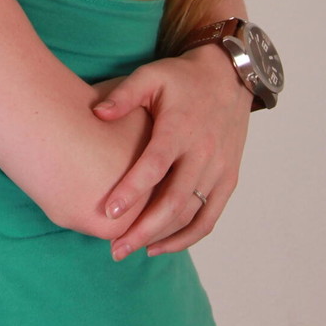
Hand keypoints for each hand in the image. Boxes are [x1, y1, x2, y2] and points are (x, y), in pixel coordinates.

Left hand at [92, 45, 250, 259]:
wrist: (227, 78)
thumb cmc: (181, 79)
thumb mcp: (150, 76)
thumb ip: (124, 94)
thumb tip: (96, 113)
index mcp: (180, 128)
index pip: (156, 165)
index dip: (133, 190)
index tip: (109, 212)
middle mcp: (203, 153)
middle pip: (174, 201)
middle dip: (143, 229)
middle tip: (115, 249)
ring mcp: (219, 170)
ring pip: (192, 215)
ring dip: (163, 238)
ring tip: (132, 250)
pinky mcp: (228, 180)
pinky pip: (209, 217)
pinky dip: (187, 237)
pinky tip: (161, 245)